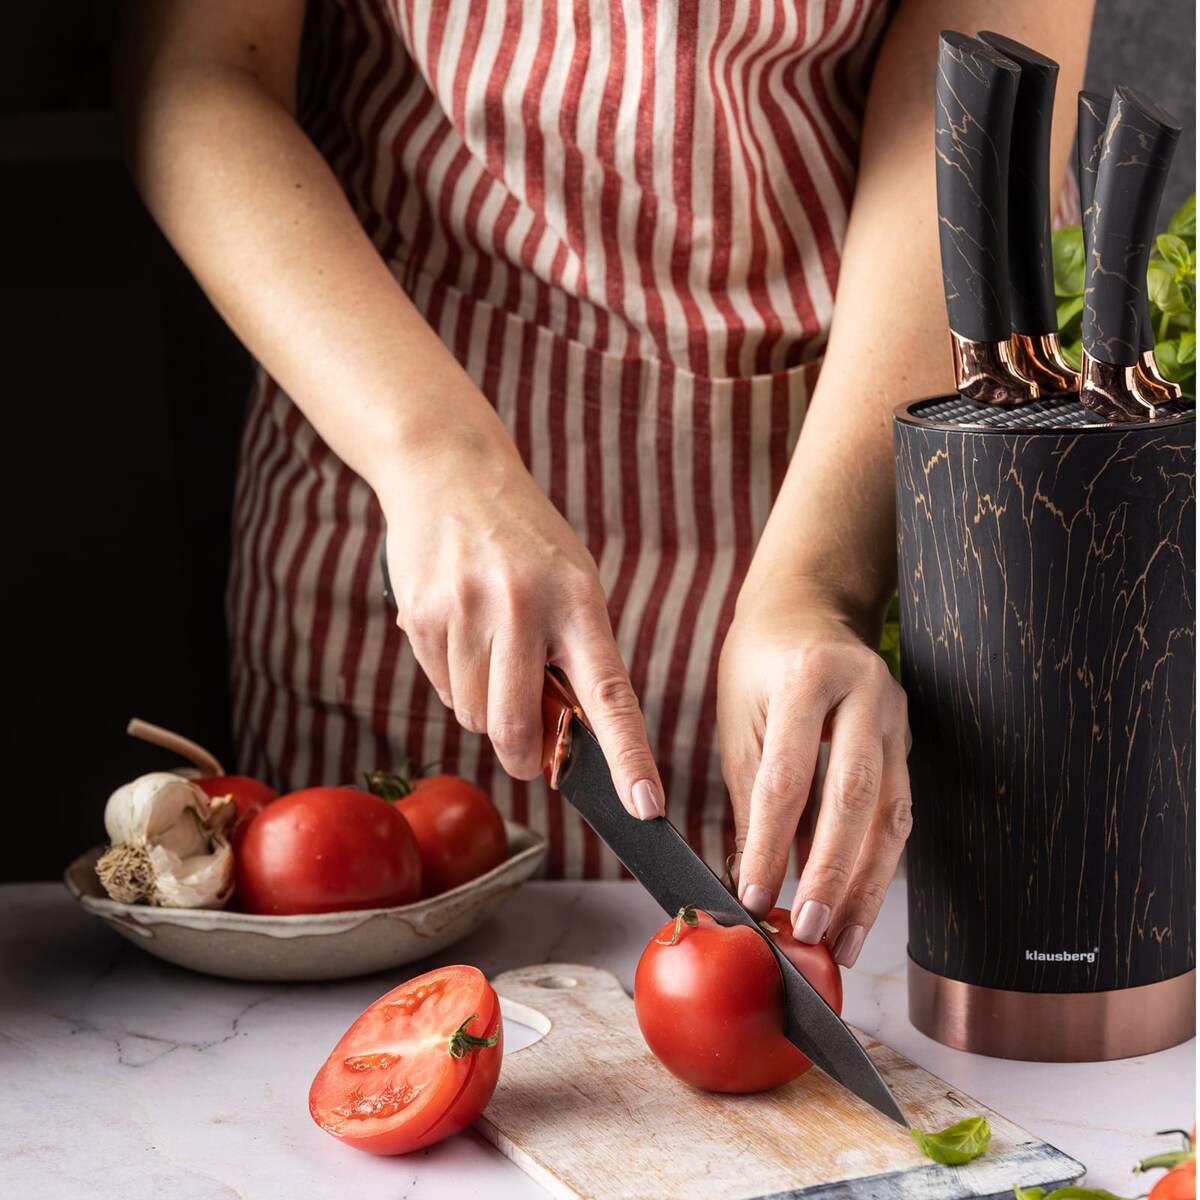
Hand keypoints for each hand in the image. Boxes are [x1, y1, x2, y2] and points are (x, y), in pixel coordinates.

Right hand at [379, 426, 663, 820]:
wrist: (449, 472)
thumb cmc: (524, 539)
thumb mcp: (572, 581)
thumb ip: (576, 654)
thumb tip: (563, 740)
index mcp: (577, 600)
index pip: (609, 694)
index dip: (628, 757)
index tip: (645, 805)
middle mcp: (522, 606)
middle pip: (517, 728)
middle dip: (522, 757)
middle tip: (528, 756)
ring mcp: (466, 612)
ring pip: (472, 716)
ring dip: (483, 710)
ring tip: (490, 653)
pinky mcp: (421, 617)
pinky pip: (440, 689)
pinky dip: (453, 683)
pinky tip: (460, 635)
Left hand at [717, 589, 911, 966]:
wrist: (807, 609)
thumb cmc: (760, 663)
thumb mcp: (740, 717)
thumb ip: (751, 795)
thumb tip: (752, 879)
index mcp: (808, 677)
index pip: (789, 776)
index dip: (772, 844)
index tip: (754, 896)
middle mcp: (864, 693)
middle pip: (856, 797)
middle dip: (834, 873)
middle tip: (811, 929)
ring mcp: (896, 715)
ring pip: (892, 812)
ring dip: (870, 883)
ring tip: (846, 938)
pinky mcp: (909, 737)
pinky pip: (899, 808)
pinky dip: (879, 860)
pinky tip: (859, 901)